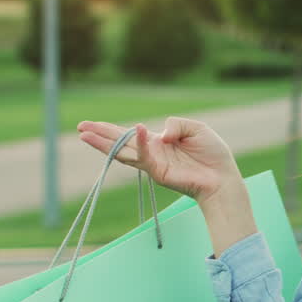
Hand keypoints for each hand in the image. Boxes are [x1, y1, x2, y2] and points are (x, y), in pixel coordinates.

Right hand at [77, 118, 239, 201]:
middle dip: (99, 136)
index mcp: (158, 142)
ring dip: (105, 143)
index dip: (110, 129)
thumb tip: (160, 133)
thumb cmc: (212, 153)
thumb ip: (176, 123)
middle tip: (79, 128)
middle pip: (119, 144)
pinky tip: (138, 129)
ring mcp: (153, 164)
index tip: (91, 124)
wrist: (222, 177)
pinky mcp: (159, 173)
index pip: (130, 134)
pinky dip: (141, 142)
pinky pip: (146, 156)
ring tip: (86, 134)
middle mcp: (152, 153)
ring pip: (123, 152)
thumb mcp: (196, 128)